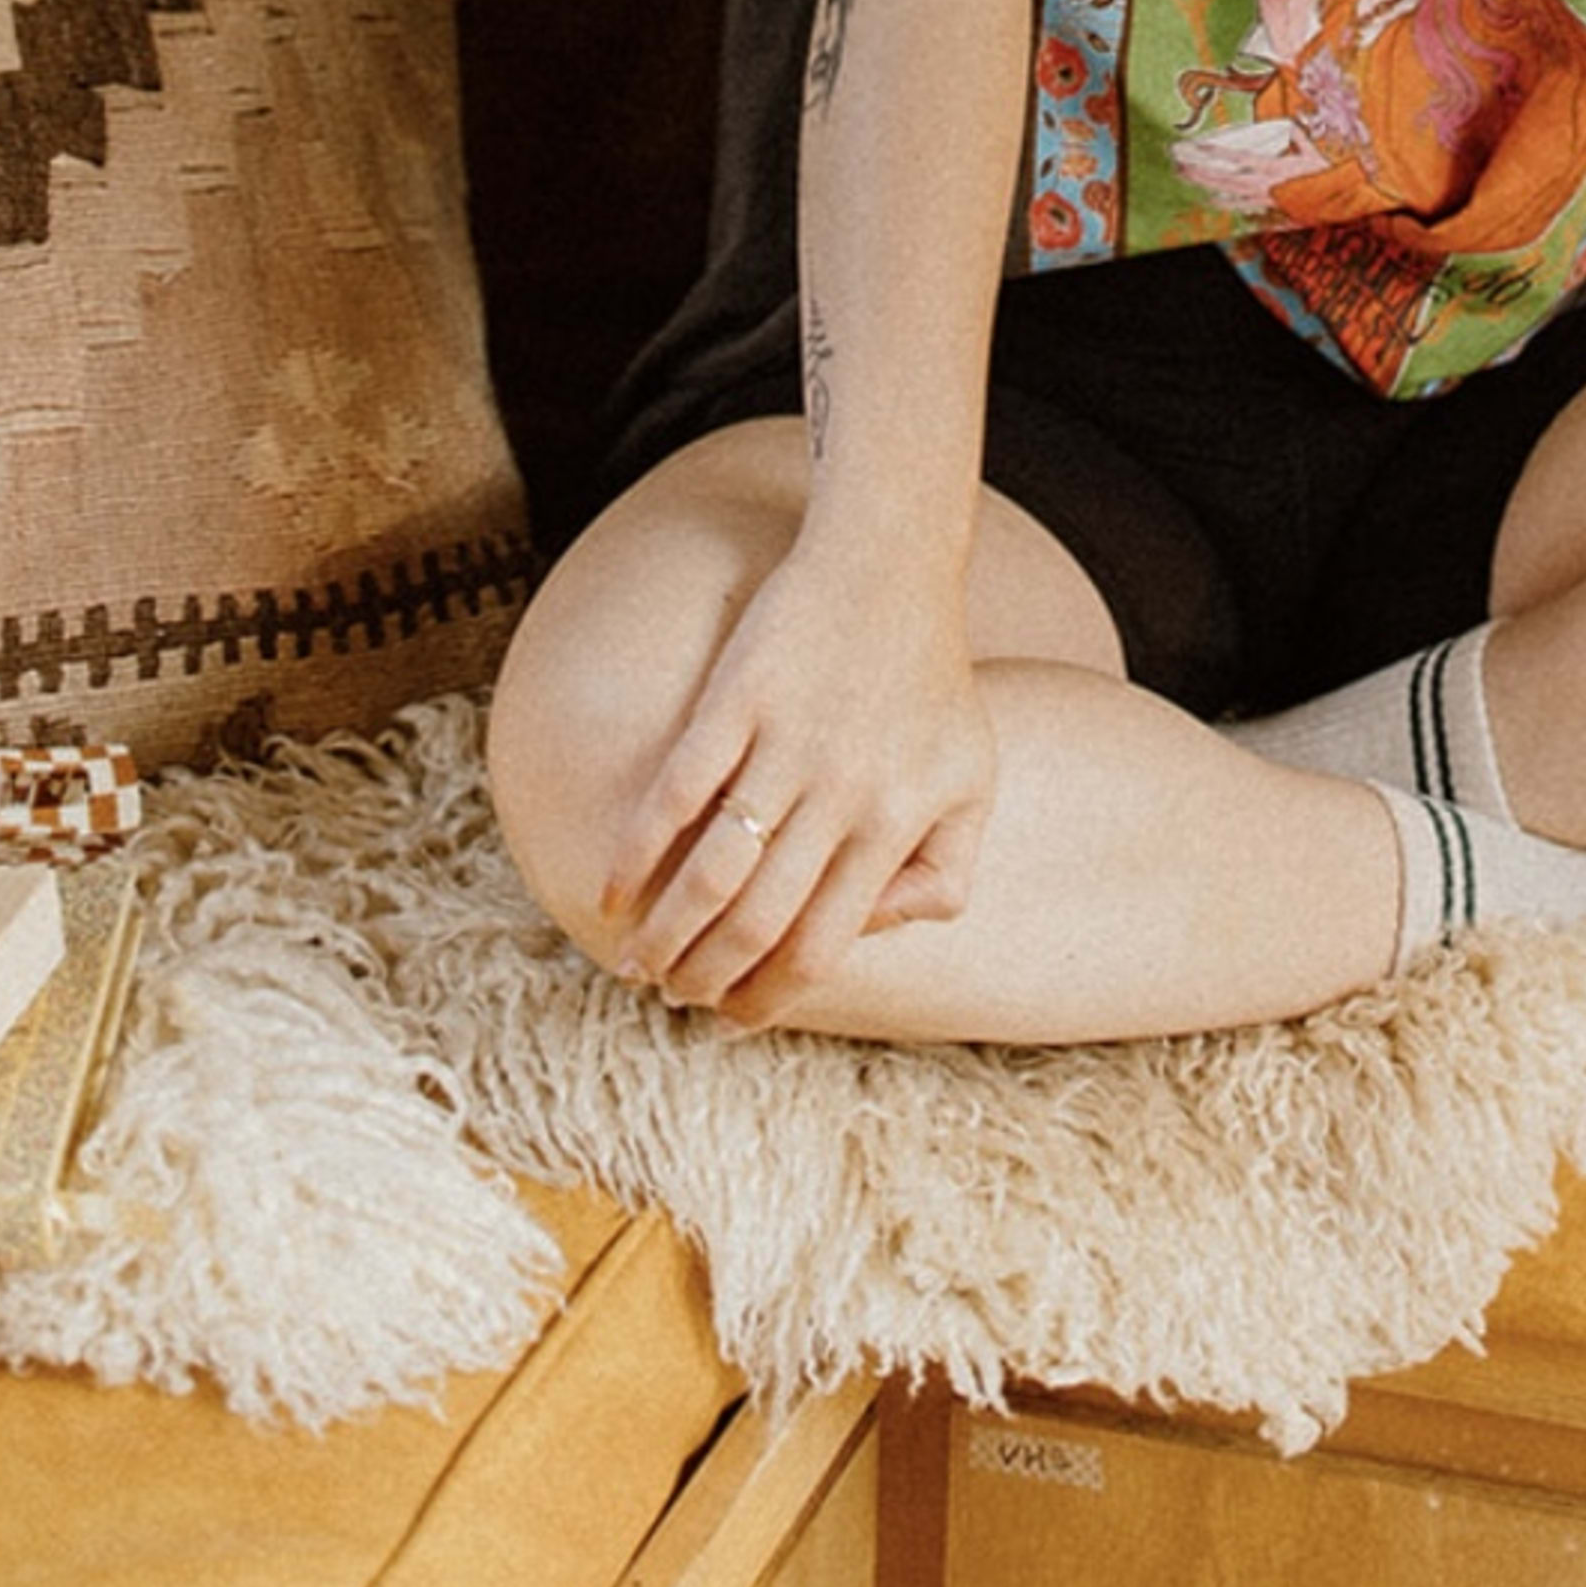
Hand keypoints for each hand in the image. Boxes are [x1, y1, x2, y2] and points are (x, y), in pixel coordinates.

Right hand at [601, 528, 996, 1025]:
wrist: (890, 565)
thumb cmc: (932, 680)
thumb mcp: (972, 780)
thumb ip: (945, 868)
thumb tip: (880, 933)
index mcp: (897, 823)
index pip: (823, 943)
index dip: (771, 996)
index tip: (735, 1021)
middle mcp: (842, 793)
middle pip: (759, 920)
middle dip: (708, 976)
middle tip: (676, 999)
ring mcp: (787, 744)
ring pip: (713, 870)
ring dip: (667, 932)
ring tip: (638, 966)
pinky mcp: (738, 698)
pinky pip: (677, 791)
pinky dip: (638, 851)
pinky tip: (613, 892)